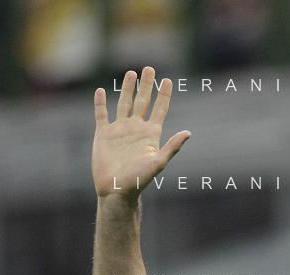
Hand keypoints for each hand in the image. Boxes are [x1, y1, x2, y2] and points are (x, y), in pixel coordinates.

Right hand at [92, 67, 190, 198]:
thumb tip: (188, 132)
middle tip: (149, 69)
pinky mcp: (103, 134)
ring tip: (131, 73)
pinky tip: (101, 91)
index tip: (168, 80)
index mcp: (150, 134)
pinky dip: (101, 103)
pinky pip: (102, 114)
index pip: (160, 109)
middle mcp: (135, 129)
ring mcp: (119, 130)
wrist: (116, 190)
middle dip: (146, 85)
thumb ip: (172, 146)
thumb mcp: (158, 162)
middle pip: (143, 101)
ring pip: (124, 103)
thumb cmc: (139, 180)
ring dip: (127, 89)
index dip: (164, 95)